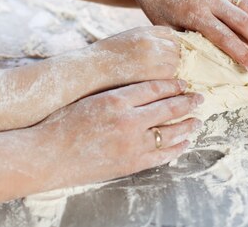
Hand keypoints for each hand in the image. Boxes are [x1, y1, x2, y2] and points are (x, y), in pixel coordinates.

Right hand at [36, 79, 202, 188]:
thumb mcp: (89, 99)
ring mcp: (131, 144)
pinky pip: (161, 155)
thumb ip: (116, 95)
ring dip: (187, 126)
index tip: (183, 83)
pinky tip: (183, 143)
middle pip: (168, 108)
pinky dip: (176, 148)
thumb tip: (140, 91)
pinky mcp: (130, 164)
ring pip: (170, 132)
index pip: (155, 88)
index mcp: (116, 99)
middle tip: (200, 98)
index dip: (173, 85)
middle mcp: (128, 120)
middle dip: (187, 102)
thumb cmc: (61, 124)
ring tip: (197, 121)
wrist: (47, 155)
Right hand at [88, 26, 180, 84]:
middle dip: (177, 57)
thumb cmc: (106, 57)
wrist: (92, 70)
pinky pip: (173, 75)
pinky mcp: (155, 73)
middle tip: (172, 69)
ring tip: (167, 79)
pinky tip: (163, 85)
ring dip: (176, 69)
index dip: (173, 44)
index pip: (171, 34)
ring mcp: (154, 56)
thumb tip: (165, 50)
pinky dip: (172, 81)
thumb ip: (145, 41)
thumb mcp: (127, 40)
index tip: (171, 54)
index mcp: (144, 31)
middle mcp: (151, 40)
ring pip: (178, 61)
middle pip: (177, 47)